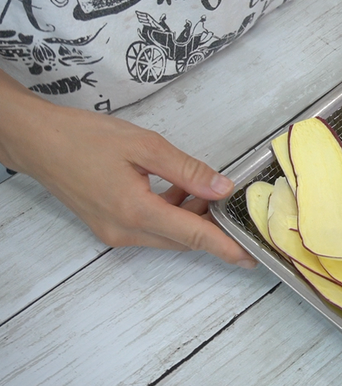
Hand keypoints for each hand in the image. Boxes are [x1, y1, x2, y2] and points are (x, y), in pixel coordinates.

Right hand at [0, 71, 256, 268]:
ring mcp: (115, 232)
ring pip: (168, 235)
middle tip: (235, 208)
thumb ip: (188, 171)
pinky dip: (171, 213)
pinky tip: (179, 189)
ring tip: (204, 189)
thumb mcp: (145, 146)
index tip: (251, 257)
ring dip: (190, 217)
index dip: (225, 247)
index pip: (192, 236)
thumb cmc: (85, 137)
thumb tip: (223, 188)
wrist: (37, 141)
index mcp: (135, 211)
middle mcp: (125, 231)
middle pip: (182, 239)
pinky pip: (152, 228)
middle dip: (211, 227)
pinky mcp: (109, 227)